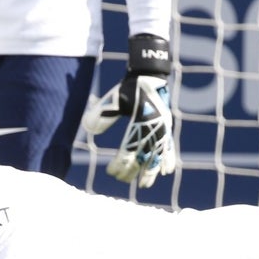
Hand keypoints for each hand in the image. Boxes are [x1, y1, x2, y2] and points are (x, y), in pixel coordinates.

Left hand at [82, 34, 176, 187]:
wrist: (150, 74)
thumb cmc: (130, 86)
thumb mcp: (114, 98)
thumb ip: (102, 113)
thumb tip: (88, 128)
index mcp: (141, 121)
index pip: (128, 150)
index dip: (120, 164)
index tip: (111, 172)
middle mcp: (154, 127)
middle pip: (143, 157)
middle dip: (133, 171)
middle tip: (123, 180)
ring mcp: (163, 128)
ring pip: (158, 156)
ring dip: (151, 171)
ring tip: (145, 184)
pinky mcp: (167, 127)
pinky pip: (169, 147)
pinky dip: (169, 159)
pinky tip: (167, 171)